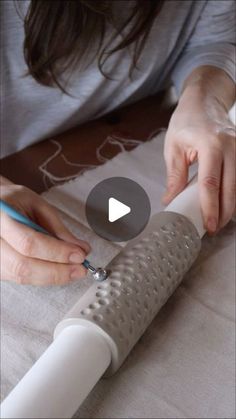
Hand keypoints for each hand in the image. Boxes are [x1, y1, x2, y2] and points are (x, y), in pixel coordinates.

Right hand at [0, 180, 90, 284]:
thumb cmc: (13, 201)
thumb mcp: (37, 205)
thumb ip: (57, 227)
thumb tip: (80, 248)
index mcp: (1, 217)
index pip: (29, 242)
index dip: (57, 252)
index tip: (79, 255)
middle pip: (24, 266)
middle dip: (57, 271)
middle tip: (80, 269)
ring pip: (22, 276)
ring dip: (52, 277)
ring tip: (72, 271)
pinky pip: (20, 279)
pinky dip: (42, 277)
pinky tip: (56, 271)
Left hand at [163, 81, 234, 233]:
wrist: (205, 100)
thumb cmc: (186, 121)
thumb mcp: (174, 147)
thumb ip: (174, 176)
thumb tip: (170, 200)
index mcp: (209, 145)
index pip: (210, 183)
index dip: (210, 207)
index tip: (208, 225)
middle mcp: (230, 146)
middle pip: (230, 188)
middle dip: (223, 213)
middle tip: (214, 228)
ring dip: (231, 205)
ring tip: (219, 220)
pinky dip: (234, 192)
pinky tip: (227, 203)